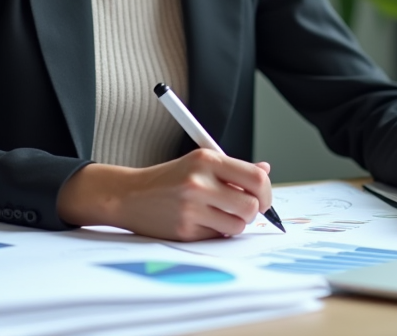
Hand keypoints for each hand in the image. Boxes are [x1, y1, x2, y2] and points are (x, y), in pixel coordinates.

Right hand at [56, 149, 273, 240]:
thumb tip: (265, 170)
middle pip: (251, 206)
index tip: (263, 197)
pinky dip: (216, 232)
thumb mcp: (199, 162)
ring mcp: (191, 208)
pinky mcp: (185, 230)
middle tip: (243, 209)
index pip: (255, 178)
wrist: (130, 195)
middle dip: (253, 211)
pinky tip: (201, 221)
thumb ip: (233, 168)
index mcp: (206, 159)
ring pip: (238, 225)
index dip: (266, 191)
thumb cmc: (169, 179)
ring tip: (218, 214)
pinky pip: (218, 236)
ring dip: (234, 223)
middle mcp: (199, 182)